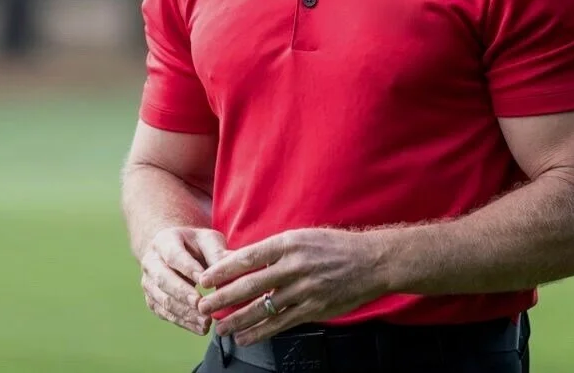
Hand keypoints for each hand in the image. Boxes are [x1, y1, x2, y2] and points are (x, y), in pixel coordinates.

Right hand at [139, 226, 229, 335]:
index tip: (205, 283)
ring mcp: (148, 283)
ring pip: (163, 300)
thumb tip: (231, 271)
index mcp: (164, 241)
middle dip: (183, 294)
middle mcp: (151, 262)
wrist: (177, 251)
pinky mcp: (152, 300)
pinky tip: (199, 328)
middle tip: (202, 306)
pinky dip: (182, 322)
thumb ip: (217, 254)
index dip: (188, 269)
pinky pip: (165, 314)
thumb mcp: (209, 241)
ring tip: (206, 322)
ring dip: (184, 313)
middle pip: (163, 279)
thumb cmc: (198, 245)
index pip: (174, 256)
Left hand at [196, 228, 389, 345]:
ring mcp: (304, 289)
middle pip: (250, 285)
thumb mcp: (303, 237)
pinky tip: (245, 337)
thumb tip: (243, 262)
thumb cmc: (335, 247)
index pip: (248, 257)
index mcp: (289, 243)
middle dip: (222, 297)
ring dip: (237, 319)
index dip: (223, 269)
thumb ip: (276, 251)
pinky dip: (260, 332)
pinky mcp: (313, 308)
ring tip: (219, 328)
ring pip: (263, 308)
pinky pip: (280, 323)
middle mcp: (295, 265)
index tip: (205, 279)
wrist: (371, 262)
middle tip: (202, 306)